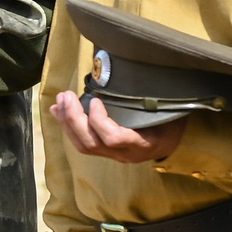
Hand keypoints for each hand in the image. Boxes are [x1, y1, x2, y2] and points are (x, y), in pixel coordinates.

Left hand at [48, 91, 183, 163]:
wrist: (172, 143)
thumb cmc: (171, 122)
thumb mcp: (167, 111)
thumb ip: (149, 100)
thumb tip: (131, 75)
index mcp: (144, 143)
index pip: (115, 138)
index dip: (100, 121)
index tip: (95, 100)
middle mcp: (126, 154)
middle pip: (92, 143)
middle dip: (74, 119)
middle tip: (66, 95)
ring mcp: (114, 156)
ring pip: (84, 146)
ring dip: (67, 122)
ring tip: (60, 101)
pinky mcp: (105, 153)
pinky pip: (83, 144)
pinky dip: (68, 127)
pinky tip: (59, 112)